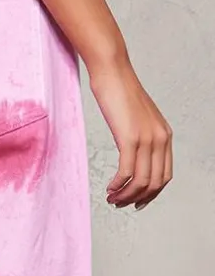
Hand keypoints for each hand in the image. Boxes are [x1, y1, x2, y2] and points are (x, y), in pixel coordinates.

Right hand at [89, 56, 172, 209]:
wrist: (112, 72)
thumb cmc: (120, 92)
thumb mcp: (138, 118)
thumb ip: (141, 136)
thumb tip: (134, 154)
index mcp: (164, 135)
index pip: (164, 176)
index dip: (150, 195)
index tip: (134, 201)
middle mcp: (160, 138)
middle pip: (155, 184)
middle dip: (136, 199)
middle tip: (119, 203)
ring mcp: (146, 139)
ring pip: (141, 182)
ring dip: (125, 195)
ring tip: (112, 198)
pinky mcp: (130, 138)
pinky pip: (127, 172)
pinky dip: (118, 185)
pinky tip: (110, 187)